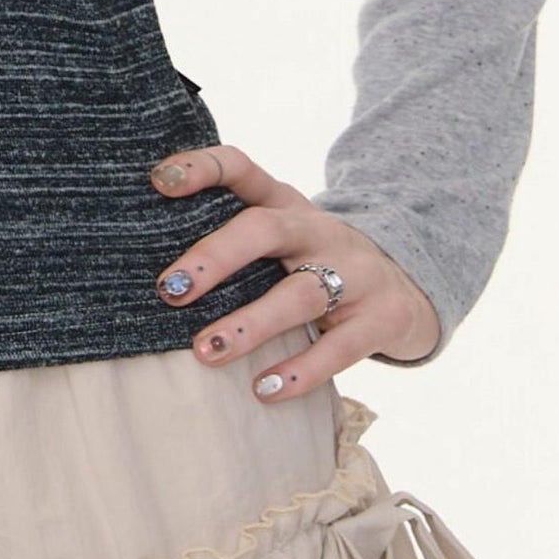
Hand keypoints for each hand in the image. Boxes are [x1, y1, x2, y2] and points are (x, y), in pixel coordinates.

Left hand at [148, 142, 440, 395]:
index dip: (202, 167)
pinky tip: (264, 390)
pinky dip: (300, 371)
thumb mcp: (281, 241)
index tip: (158, 181)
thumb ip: (231, 242)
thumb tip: (149, 275)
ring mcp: (357, 271)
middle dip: (215, 256)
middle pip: (266, 228)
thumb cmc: (316, 265)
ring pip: (301, 292)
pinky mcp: (382, 318)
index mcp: (286, 205)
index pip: (242, 169)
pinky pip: (340, 348)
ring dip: (251, 324)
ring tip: (206, 351)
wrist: (409, 290)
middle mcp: (319, 230)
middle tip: (169, 290)